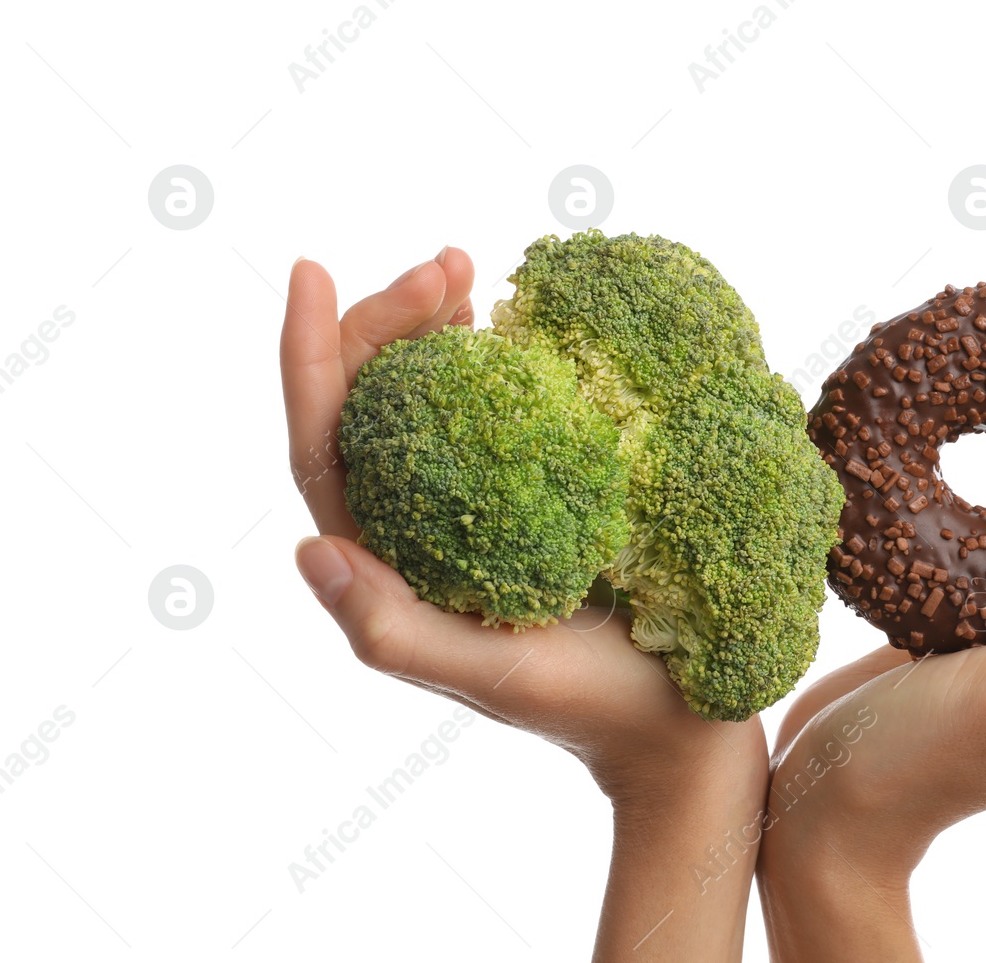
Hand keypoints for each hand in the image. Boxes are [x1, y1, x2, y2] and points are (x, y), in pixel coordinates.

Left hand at [280, 249, 766, 962]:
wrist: (678, 719)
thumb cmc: (587, 704)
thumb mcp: (490, 675)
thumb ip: (394, 628)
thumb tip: (307, 545)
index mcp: (389, 564)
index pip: (324, 446)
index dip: (310, 356)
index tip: (316, 270)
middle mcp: (420, 524)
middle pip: (371, 403)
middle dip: (390, 322)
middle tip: (448, 266)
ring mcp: (478, 502)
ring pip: (425, 395)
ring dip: (434, 324)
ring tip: (465, 267)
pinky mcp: (537, 489)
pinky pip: (494, 407)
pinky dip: (491, 352)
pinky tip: (505, 314)